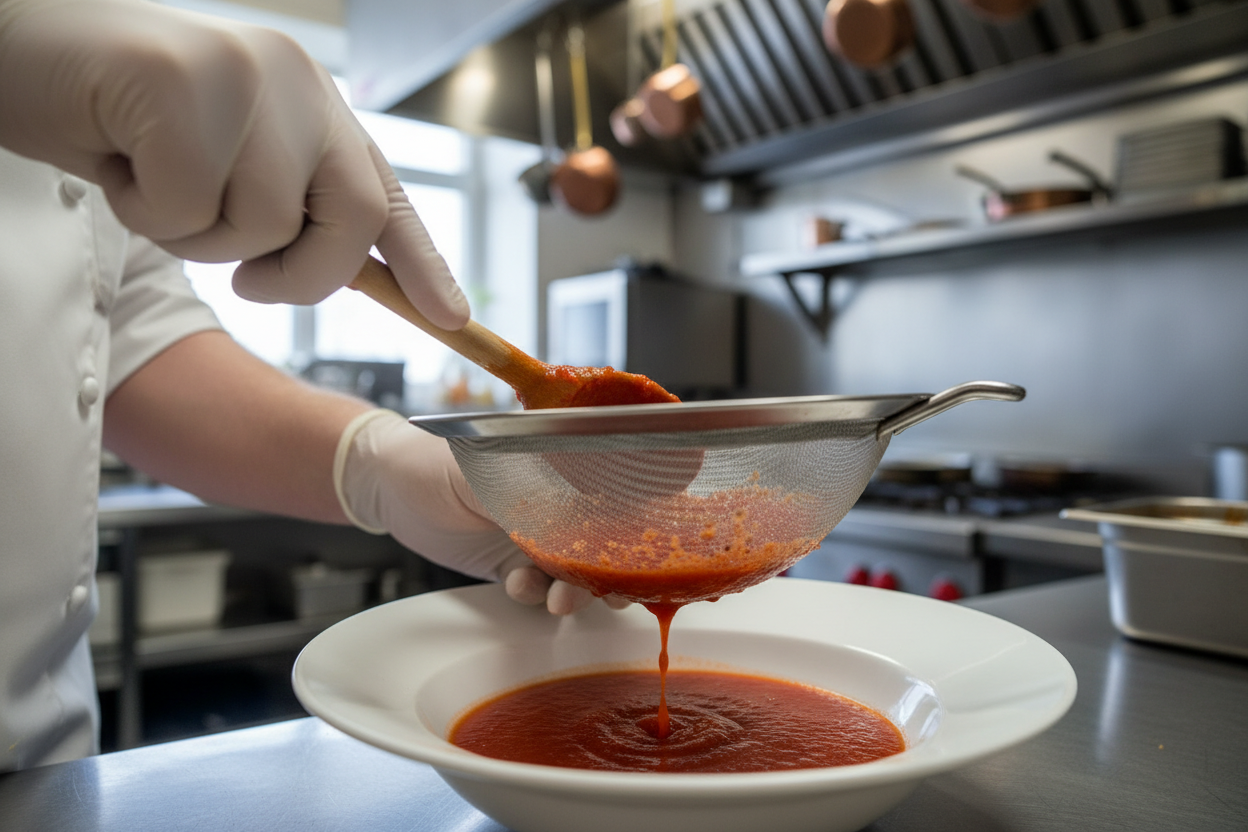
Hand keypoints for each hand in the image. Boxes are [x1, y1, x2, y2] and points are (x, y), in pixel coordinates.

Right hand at [0, 0, 467, 327]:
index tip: (452, 318)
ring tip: (149, 176)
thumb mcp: (222, 166)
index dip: (421, 261)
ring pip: (259, 225)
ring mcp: (245, 75)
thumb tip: (356, 270)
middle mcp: (297, 82)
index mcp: (313, 103)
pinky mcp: (184, 83)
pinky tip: (115, 158)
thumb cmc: (120, 118)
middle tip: (244, 279)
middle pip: (351, 219)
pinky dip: (142, 211)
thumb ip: (288, 204)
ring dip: (192, 234)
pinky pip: (187, 208)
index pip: (384, 192)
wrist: (20, 51)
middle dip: (301, 275)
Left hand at [335, 410, 628, 614]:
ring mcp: (541, 533)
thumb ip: (539, 496)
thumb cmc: (436, 459)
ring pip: (578, 569)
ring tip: (561, 601)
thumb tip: (587, 517)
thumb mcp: (492, 473)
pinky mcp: (516, 563)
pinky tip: (517, 585)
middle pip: (609, 539)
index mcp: (566, 463)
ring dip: (577, 590)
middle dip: (616, 571)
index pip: (622, 492)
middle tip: (616, 595)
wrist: (386, 485)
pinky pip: (541, 586)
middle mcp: (562, 499)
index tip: (648, 553)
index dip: (643, 524)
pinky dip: (536, 593)